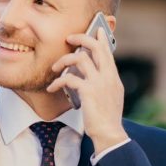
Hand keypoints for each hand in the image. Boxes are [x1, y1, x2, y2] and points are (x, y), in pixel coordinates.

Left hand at [47, 28, 126, 152]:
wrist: (109, 135)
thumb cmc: (107, 120)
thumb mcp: (111, 98)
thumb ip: (105, 84)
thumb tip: (94, 76)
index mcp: (114, 78)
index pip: (108, 52)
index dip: (101, 39)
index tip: (96, 30)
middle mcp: (108, 77)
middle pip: (95, 47)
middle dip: (80, 37)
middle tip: (68, 38)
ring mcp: (99, 83)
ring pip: (79, 58)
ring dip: (63, 60)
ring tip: (55, 68)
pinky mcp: (88, 91)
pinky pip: (69, 78)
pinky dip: (57, 82)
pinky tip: (52, 88)